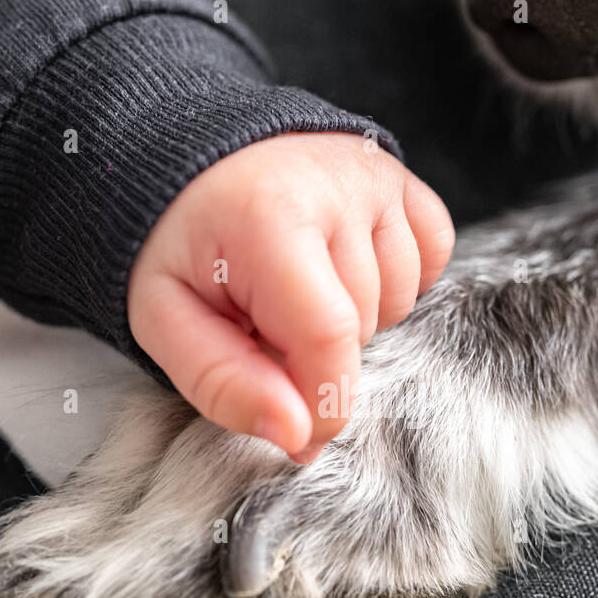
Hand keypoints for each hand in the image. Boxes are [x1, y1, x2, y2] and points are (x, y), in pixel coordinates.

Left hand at [127, 132, 453, 462]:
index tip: (301, 432)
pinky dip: (396, 279)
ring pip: (400, 300)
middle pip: (362, 327)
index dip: (322, 402)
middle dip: (317, 351)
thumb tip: (298, 435)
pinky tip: (345, 267)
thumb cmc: (179, 244)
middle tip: (266, 320)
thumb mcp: (164, 321)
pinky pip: (433, 257)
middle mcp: (336, 187)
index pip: (328, 338)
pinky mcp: (400, 175)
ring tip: (299, 288)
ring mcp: (375, 177)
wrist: (193, 162)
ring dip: (355, 316)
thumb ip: (224, 384)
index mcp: (269, 219)